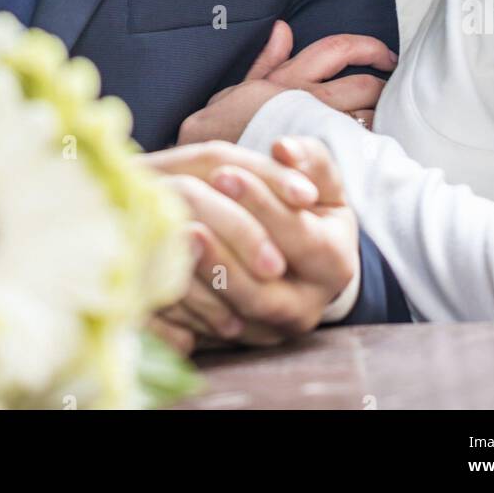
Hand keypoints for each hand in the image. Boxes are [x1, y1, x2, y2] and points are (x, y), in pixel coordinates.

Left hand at [144, 137, 358, 347]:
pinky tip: (158, 266)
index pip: (298, 235)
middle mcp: (306, 308)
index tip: (223, 173)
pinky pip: (205, 332)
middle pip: (264, 290)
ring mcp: (270, 332)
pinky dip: (181, 303)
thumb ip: (308, 158)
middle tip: (185, 206)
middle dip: (224, 251)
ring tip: (169, 235)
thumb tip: (283, 149)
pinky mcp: (238, 343)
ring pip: (231, 317)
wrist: (304, 262)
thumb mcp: (322, 181)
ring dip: (198, 278)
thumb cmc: (312, 210)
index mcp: (335, 263)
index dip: (261, 203)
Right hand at [177, 20, 396, 144]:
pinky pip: (355, 150)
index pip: (338, 49)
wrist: (211, 164)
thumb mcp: (238, 87)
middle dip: (384, 87)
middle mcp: (308, 100)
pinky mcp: (318, 159)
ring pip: (365, 119)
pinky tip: (370, 149)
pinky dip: (367, 146)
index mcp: (291, 78)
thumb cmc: (221, 127)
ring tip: (384, 120)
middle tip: (391, 91)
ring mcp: (316, 131)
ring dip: (379, 118)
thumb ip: (266, 60)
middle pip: (363, 85)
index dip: (368, 48)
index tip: (385, 56)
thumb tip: (284, 29)